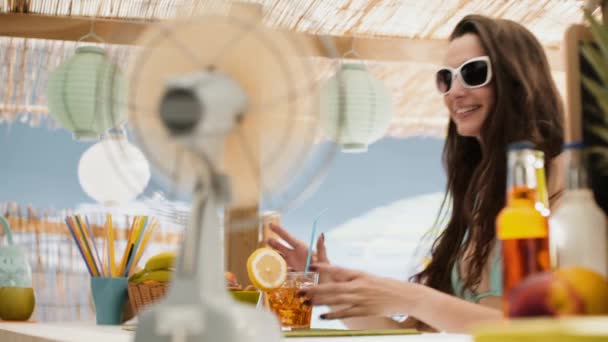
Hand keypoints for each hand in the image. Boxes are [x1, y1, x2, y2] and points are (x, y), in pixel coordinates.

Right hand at [266, 223, 328, 272]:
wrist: (326, 287)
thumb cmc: (327, 272)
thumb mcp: (324, 260)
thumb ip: (321, 248)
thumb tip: (321, 234)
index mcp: (302, 249)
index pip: (288, 238)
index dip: (279, 231)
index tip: (271, 225)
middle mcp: (296, 254)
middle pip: (281, 246)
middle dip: (274, 243)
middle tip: (266, 240)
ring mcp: (294, 263)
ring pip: (280, 257)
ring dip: (273, 255)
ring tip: (264, 254)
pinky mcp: (293, 272)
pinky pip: (282, 268)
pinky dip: (276, 268)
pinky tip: (270, 269)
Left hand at [298, 264, 417, 319]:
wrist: (403, 296)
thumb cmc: (383, 285)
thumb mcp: (365, 276)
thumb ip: (348, 276)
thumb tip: (332, 274)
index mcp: (358, 275)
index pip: (338, 270)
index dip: (324, 267)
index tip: (310, 265)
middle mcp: (358, 286)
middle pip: (332, 287)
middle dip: (314, 289)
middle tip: (300, 290)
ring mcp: (360, 299)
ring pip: (336, 300)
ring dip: (319, 302)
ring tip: (305, 303)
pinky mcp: (364, 311)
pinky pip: (346, 313)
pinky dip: (333, 315)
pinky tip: (323, 317)